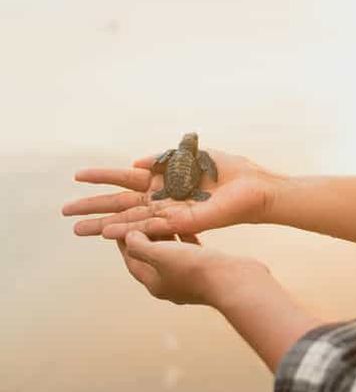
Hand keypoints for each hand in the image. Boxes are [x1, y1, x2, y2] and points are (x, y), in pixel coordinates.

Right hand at [63, 150, 287, 238]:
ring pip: (130, 220)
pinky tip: (109, 233)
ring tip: (76, 229)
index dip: (102, 177)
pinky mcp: (182, 224)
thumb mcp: (192, 158)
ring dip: (103, 225)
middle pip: (121, 204)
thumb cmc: (231, 172)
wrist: (255, 188)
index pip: (125, 179)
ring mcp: (170, 213)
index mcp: (164, 181)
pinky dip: (129, 230)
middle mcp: (163, 199)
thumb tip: (136, 162)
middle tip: (63, 211)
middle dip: (93, 207)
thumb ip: (164, 160)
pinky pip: (151, 227)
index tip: (77, 176)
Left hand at [117, 230, 269, 306]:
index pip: (132, 260)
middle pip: (151, 256)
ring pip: (172, 253)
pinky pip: (191, 251)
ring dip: (166, 236)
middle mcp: (171, 283)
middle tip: (142, 216)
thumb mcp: (161, 254)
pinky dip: (186, 238)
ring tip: (163, 218)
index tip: (121, 223)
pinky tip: (189, 226)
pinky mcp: (207, 269)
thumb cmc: (196, 270)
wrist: (235, 281)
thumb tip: (128, 236)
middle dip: (146, 237)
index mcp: (155, 283)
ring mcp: (190, 277)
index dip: (124, 241)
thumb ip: (140, 245)